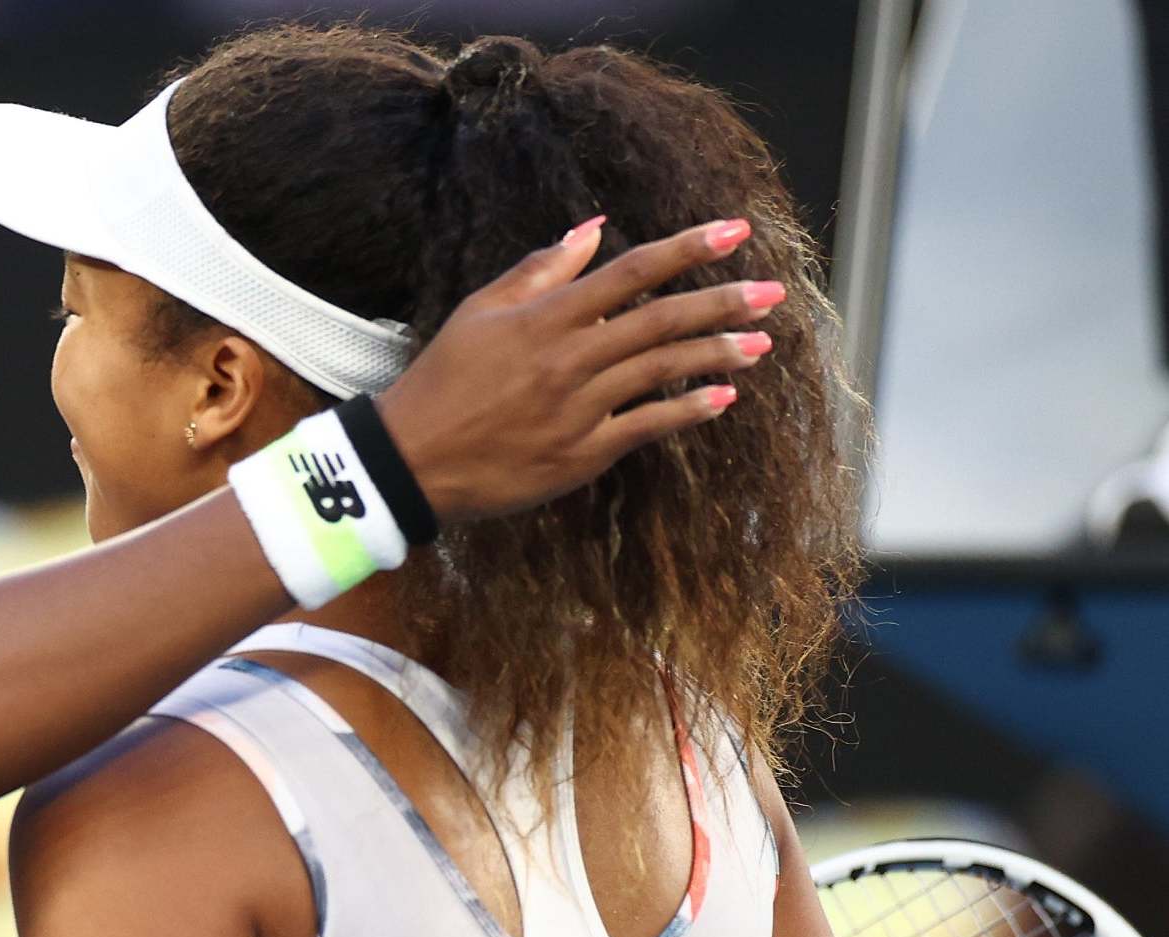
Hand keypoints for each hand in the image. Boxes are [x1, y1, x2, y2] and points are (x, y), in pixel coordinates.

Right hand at [382, 217, 782, 519]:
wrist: (410, 461)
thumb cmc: (441, 383)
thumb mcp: (479, 312)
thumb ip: (540, 270)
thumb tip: (593, 229)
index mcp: (546, 317)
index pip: (631, 271)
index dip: (688, 249)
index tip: (735, 231)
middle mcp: (568, 358)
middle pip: (661, 320)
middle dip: (723, 301)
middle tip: (772, 292)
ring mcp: (577, 408)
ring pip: (662, 370)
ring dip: (717, 354)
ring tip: (760, 342)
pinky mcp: (579, 455)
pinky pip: (646, 428)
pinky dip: (687, 411)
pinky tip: (722, 398)